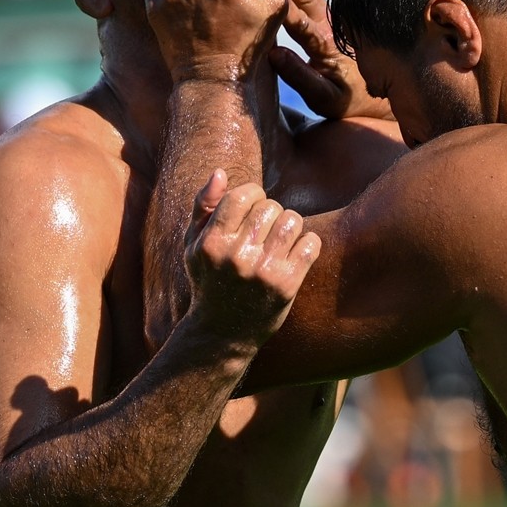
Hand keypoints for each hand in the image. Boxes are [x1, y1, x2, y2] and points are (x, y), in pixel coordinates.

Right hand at [183, 170, 320, 345]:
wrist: (222, 334)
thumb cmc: (209, 281)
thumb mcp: (194, 246)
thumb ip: (203, 207)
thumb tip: (220, 172)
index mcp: (211, 243)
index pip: (243, 195)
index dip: (253, 195)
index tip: (252, 209)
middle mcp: (236, 257)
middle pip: (271, 207)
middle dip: (271, 213)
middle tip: (265, 230)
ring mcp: (263, 272)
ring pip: (293, 220)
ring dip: (290, 226)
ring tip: (281, 239)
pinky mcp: (287, 285)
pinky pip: (311, 243)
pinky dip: (307, 244)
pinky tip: (295, 254)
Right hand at [268, 0, 394, 119]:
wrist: (376, 96)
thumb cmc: (347, 101)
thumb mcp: (325, 99)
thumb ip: (301, 78)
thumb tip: (274, 54)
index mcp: (325, 49)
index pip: (301, 25)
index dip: (282, 7)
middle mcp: (328, 29)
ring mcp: (330, 20)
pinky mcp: (330, 17)